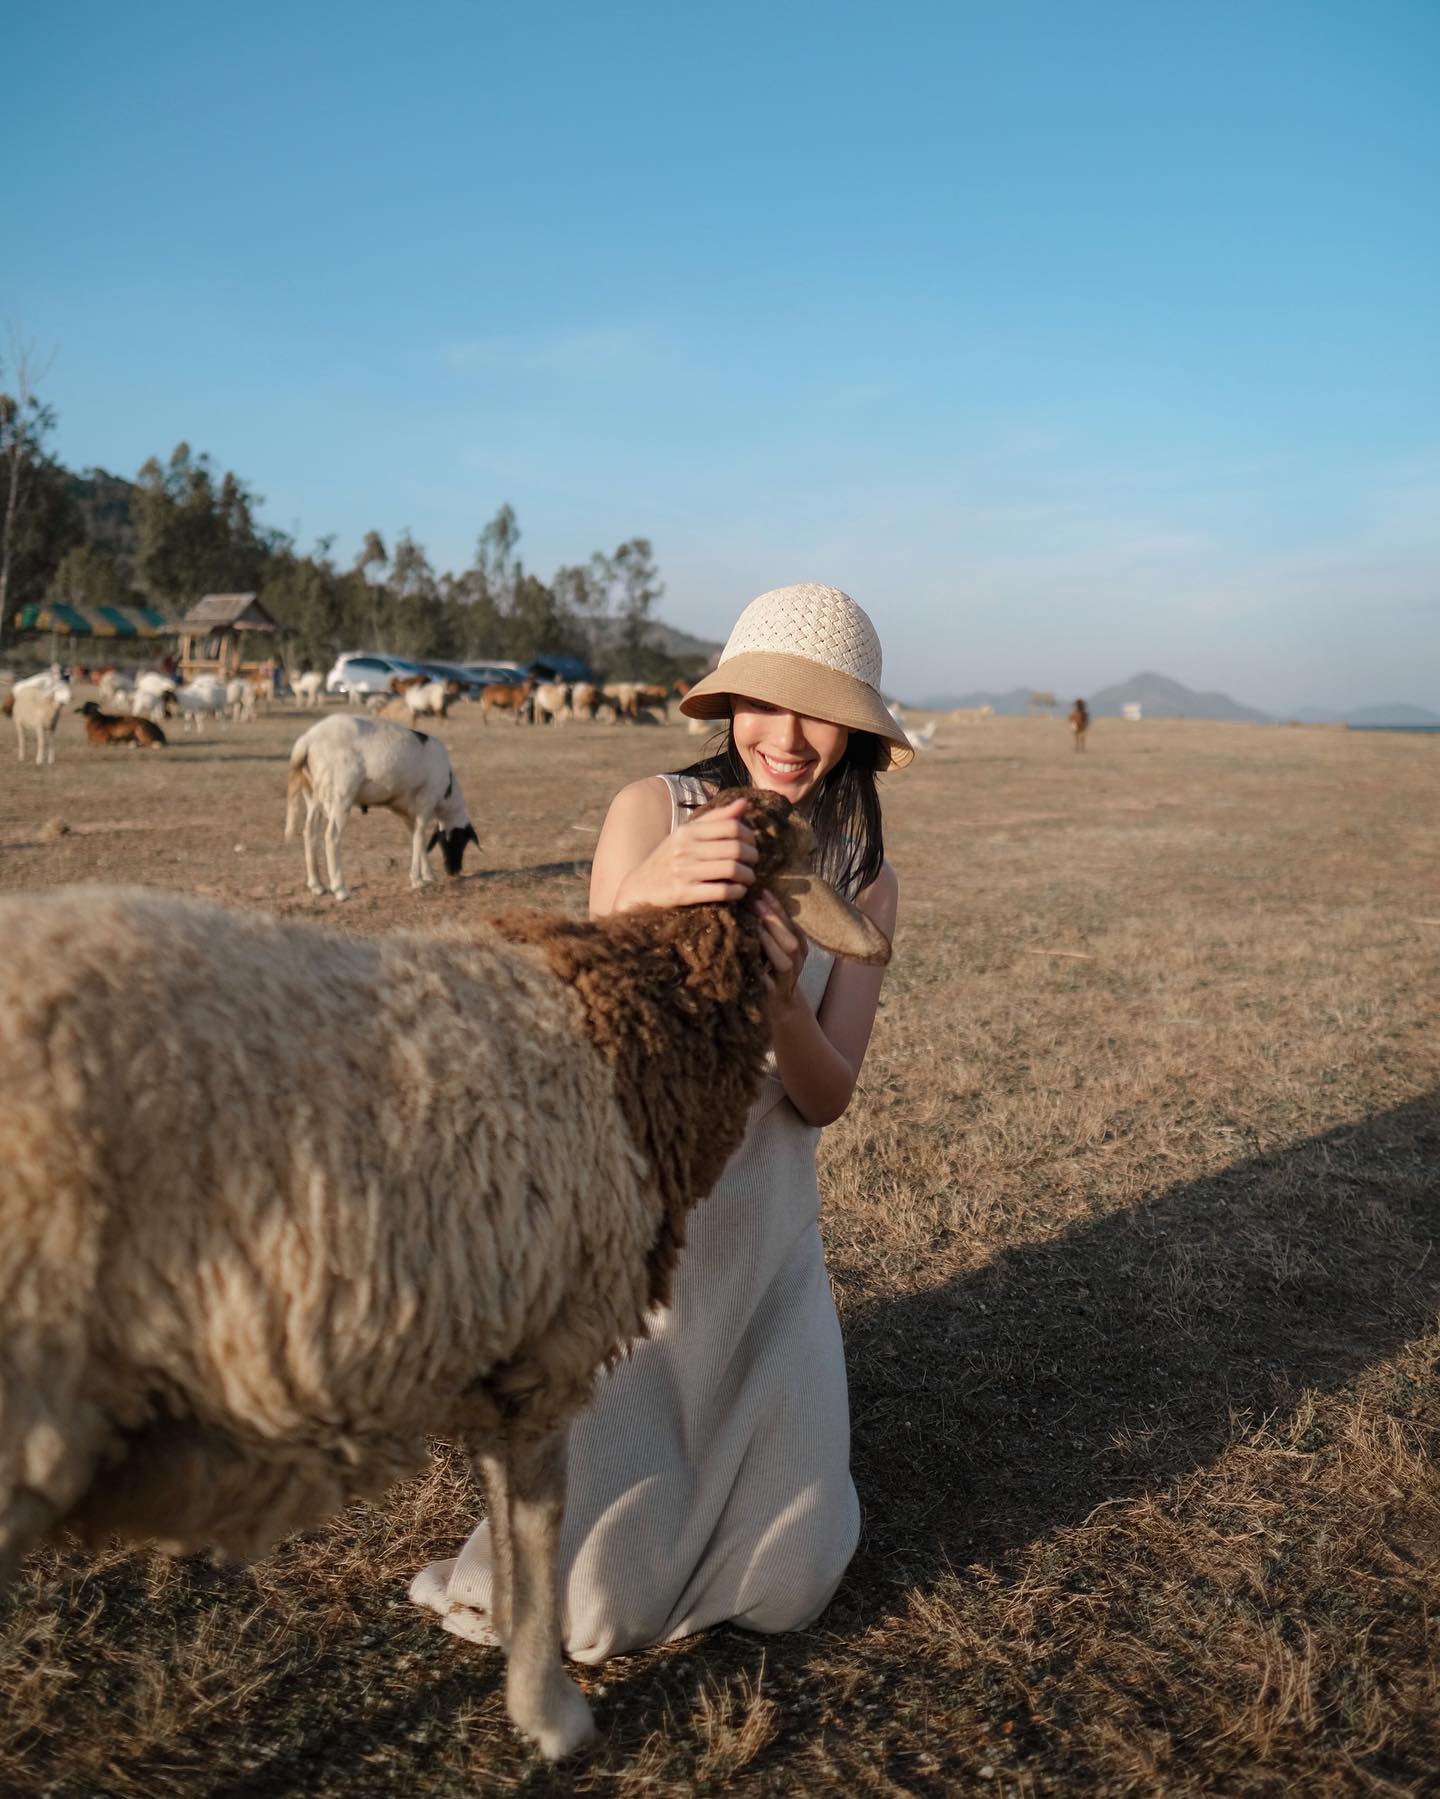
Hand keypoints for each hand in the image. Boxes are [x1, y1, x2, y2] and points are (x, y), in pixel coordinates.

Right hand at [616, 796, 757, 909]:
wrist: (639, 888)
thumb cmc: (668, 859)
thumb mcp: (686, 834)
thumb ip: (716, 818)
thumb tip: (744, 802)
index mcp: (687, 831)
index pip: (731, 826)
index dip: (749, 835)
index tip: (751, 844)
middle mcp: (685, 849)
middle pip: (735, 848)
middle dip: (752, 856)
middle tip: (752, 863)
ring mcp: (684, 872)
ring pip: (732, 869)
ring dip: (747, 876)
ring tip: (748, 878)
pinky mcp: (684, 894)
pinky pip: (722, 891)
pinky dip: (737, 892)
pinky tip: (737, 891)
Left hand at [753, 888, 807, 1004]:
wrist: (780, 1006)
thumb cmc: (772, 969)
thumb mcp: (776, 946)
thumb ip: (771, 928)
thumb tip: (753, 898)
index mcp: (799, 947)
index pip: (791, 924)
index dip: (779, 908)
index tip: (764, 892)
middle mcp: (796, 962)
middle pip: (791, 940)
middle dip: (775, 921)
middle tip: (756, 904)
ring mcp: (786, 980)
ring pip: (784, 961)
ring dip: (771, 943)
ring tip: (756, 928)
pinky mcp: (773, 995)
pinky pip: (768, 985)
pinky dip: (759, 973)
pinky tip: (747, 961)